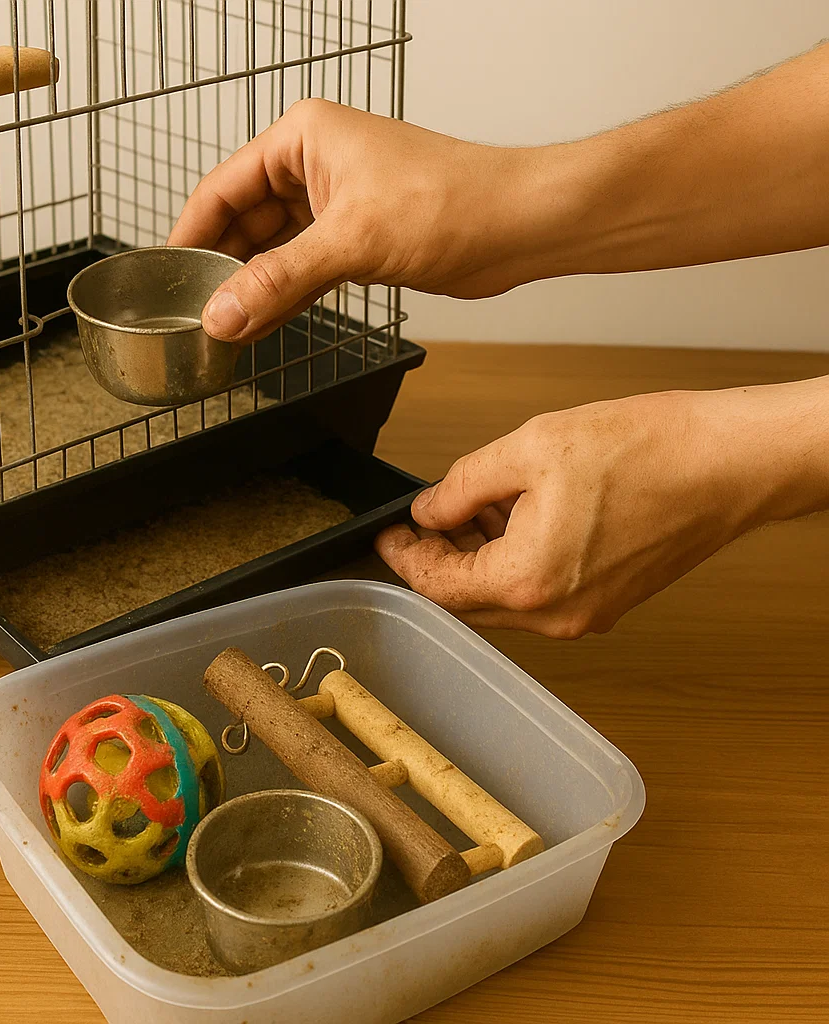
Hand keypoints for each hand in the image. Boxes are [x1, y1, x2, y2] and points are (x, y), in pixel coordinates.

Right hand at [169, 43, 828, 344]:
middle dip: (221, 267)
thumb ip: (280, 281)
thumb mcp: (351, 242)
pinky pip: (302, 267)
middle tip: (192, 314)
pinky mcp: (356, 236)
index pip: (222, 189)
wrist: (517, 225)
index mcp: (302, 138)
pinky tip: (263, 322)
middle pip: (243, 221)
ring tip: (222, 327)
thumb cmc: (453, 202)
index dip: (190, 235)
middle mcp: (314, 164)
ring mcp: (335, 202)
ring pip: (272, 249)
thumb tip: (223, 315)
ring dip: (252, 287)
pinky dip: (283, 294)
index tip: (164, 278)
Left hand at [375, 382, 828, 637]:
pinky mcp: (606, 602)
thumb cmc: (650, 452)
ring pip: (503, 596)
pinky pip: (539, 591)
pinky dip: (515, 559)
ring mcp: (584, 614)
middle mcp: (555, 614)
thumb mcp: (531, 448)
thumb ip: (464, 485)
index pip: (437, 585)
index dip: (403, 556)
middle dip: (439, 556)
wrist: (729, 463)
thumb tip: (429, 509)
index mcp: (528, 581)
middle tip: (428, 515)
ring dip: (478, 555)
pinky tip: (518, 514)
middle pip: (467, 598)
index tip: (388, 532)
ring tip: (477, 502)